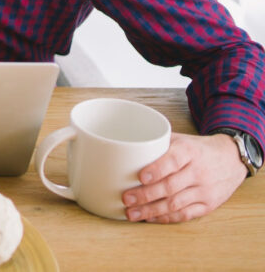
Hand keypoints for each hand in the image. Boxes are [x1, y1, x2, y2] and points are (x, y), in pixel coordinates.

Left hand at [121, 132, 246, 222]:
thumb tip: (125, 147)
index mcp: (190, 151)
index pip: (174, 161)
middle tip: (126, 199)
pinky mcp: (209, 205)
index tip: (140, 176)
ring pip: (176, 204)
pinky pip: (186, 215)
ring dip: (152, 211)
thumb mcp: (181, 139)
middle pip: (171, 186)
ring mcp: (205, 191)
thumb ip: (157, 143)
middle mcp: (199, 172)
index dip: (157, 169)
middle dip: (146, 195)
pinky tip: (150, 218)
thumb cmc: (198, 148)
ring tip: (131, 213)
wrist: (232, 159)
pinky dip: (166, 218)